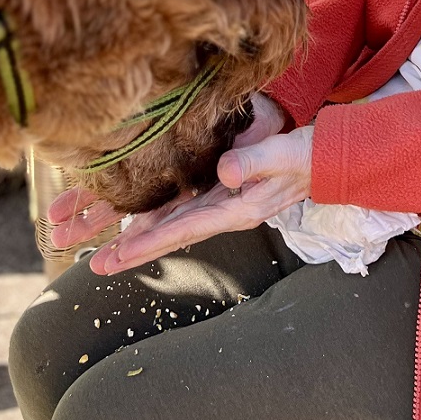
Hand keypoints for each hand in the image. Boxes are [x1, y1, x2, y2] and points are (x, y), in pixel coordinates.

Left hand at [46, 94, 286, 252]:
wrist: (324, 158)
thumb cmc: (306, 156)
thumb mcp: (284, 153)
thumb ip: (255, 162)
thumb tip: (224, 171)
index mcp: (239, 209)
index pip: (187, 229)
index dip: (152, 241)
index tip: (121, 253)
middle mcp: (226, 212)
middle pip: (173, 235)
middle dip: (135, 250)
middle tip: (96, 266)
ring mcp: (223, 204)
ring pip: (174, 225)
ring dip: (140, 239)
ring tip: (105, 254)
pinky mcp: (223, 192)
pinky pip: (183, 210)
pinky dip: (158, 221)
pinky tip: (138, 226)